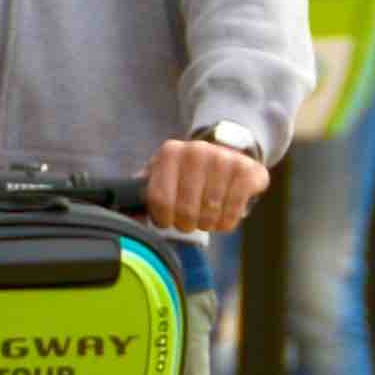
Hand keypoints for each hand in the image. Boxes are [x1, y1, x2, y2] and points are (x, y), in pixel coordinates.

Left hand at [142, 133, 264, 237]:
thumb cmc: (189, 175)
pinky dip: (227, 221)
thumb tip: (126, 215)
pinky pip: (234, 208)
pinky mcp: (248, 170)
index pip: (159, 198)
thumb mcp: (164, 176)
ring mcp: (224, 159)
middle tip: (189, 223)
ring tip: (207, 219)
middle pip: (185, 208)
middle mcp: (197, 150)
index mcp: (171, 152)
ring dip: (207, 224)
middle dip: (186, 224)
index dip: (162, 218)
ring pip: (210, 211)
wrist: (227, 155)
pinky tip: (223, 218)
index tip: (167, 222)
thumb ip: (144, 194)